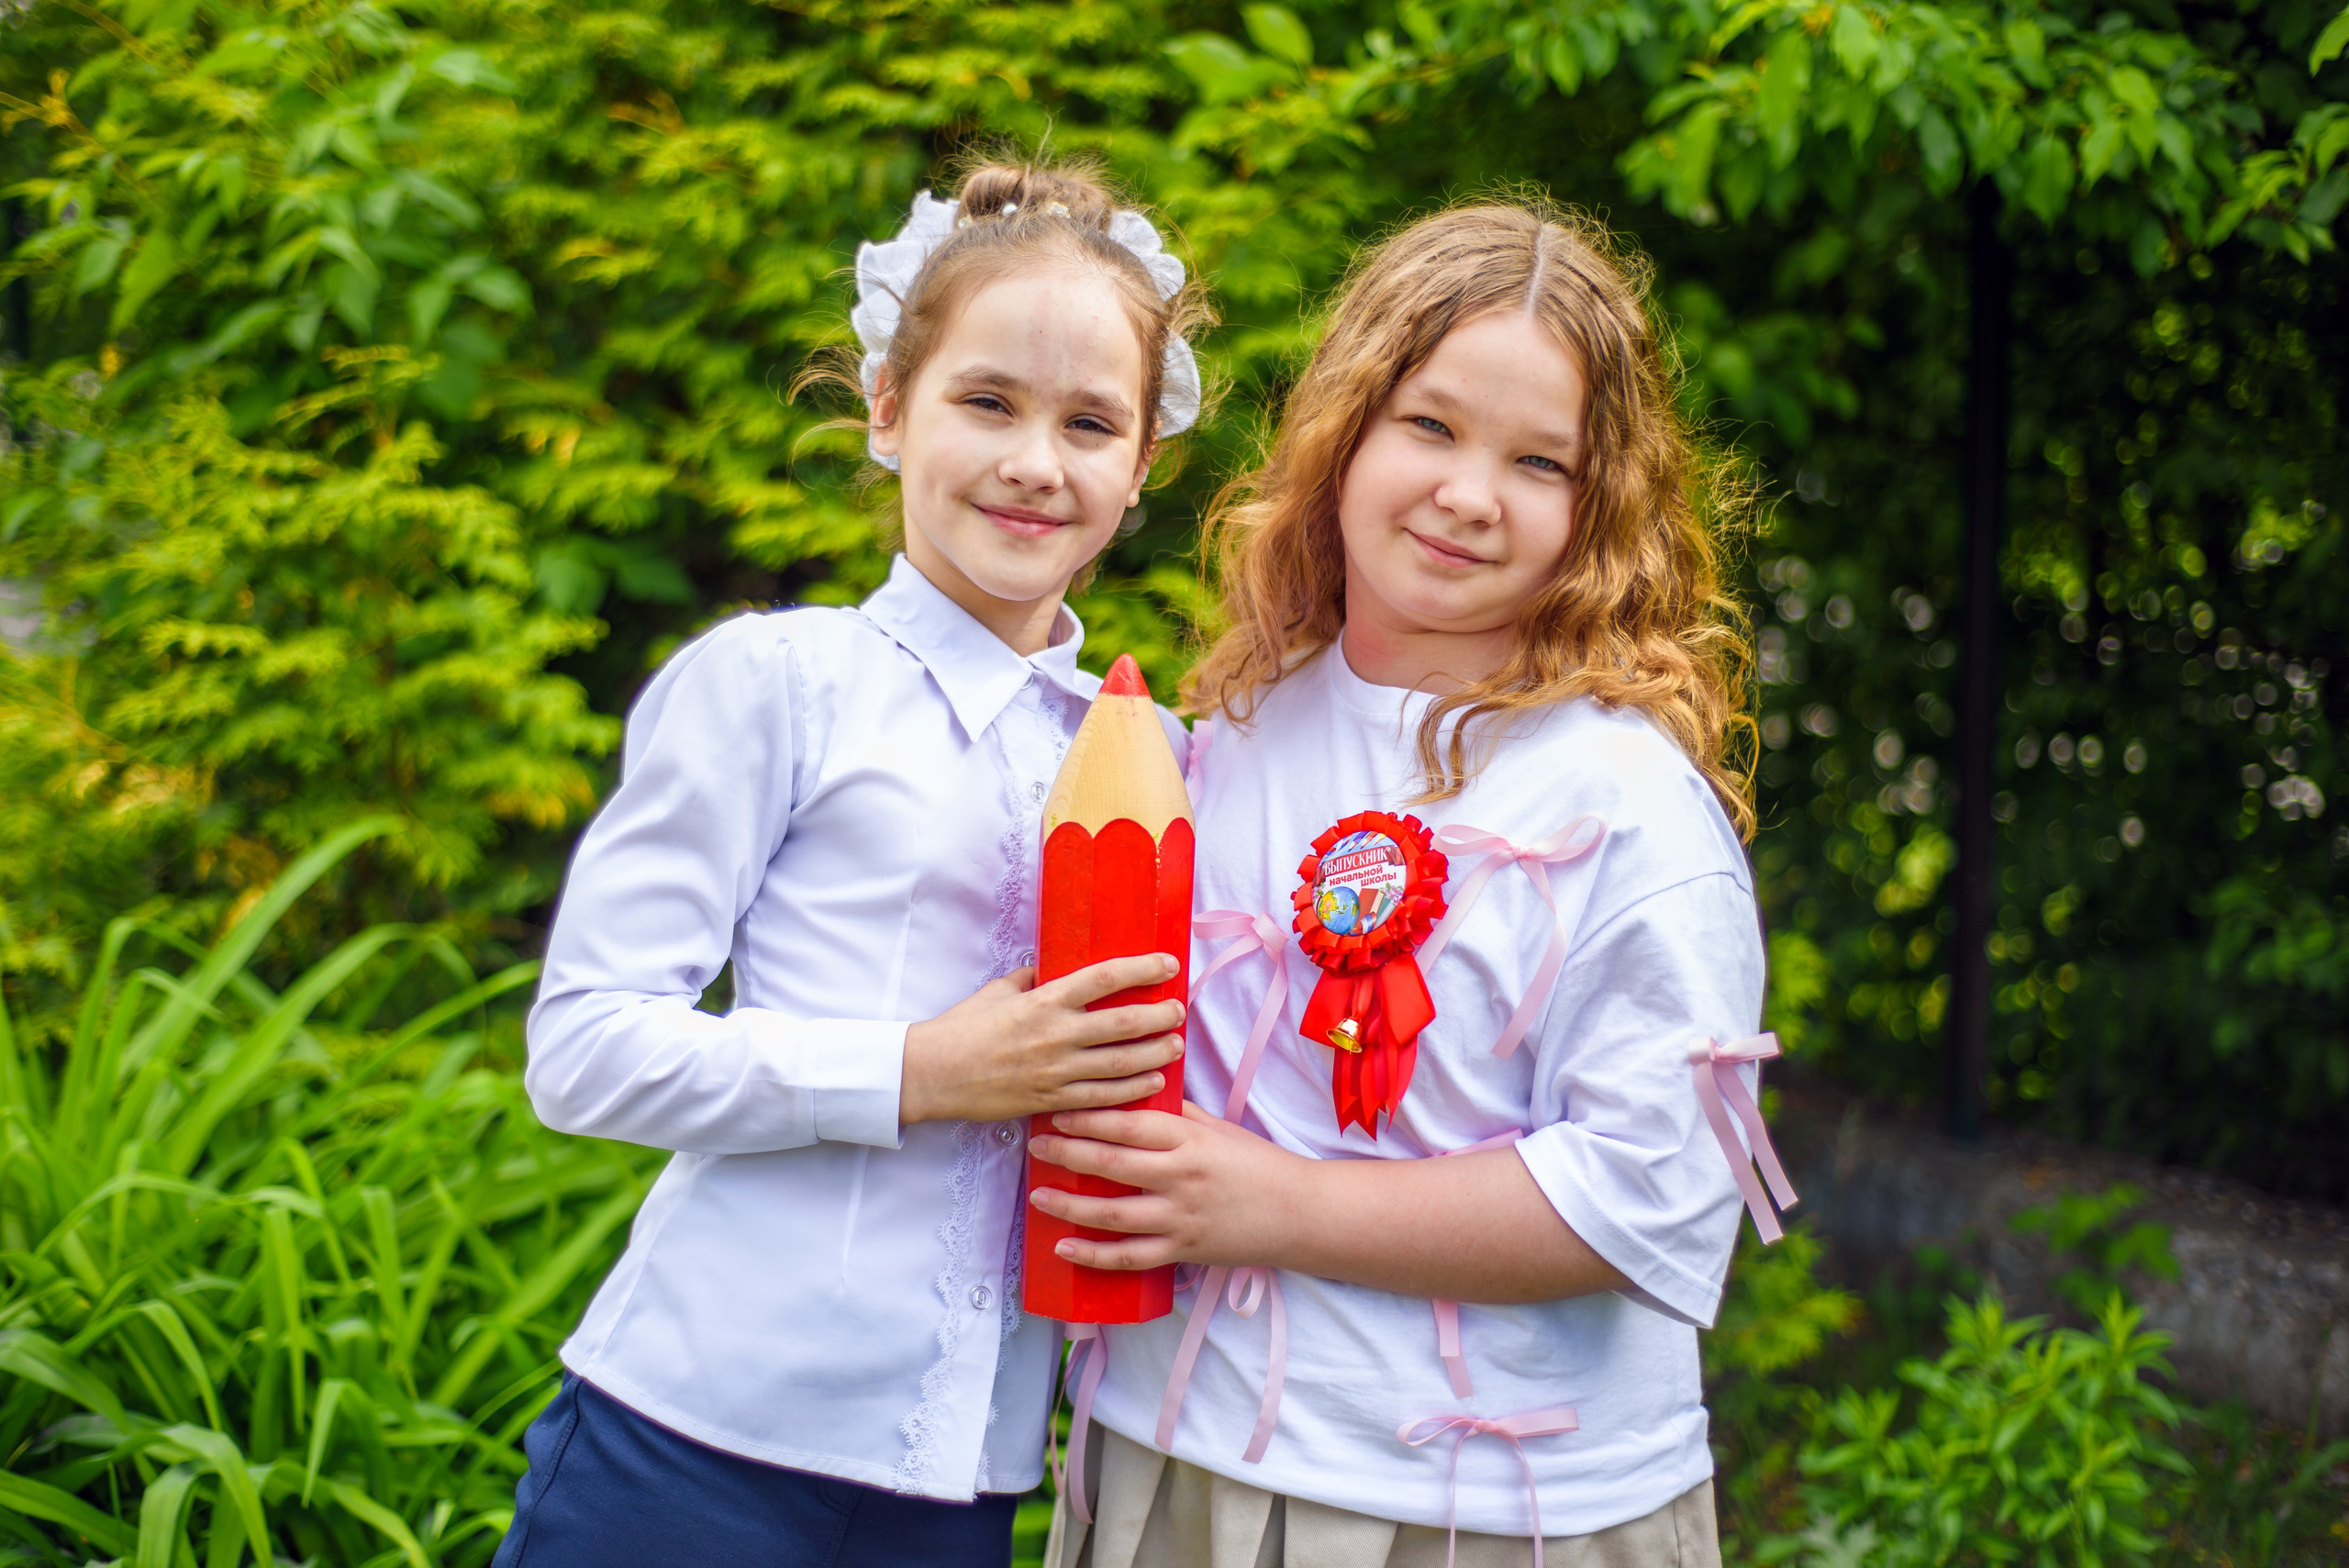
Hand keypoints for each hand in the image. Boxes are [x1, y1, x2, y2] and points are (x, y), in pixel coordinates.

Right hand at [899, 954, 1185, 1124]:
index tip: (1168, 964)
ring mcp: (1055, 1070)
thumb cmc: (963, 1027)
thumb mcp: (999, 990)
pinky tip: (1153, 1081)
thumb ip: (1032, 979)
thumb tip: (1053, 968)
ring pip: (1120, 1063)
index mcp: (1044, 1000)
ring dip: (1155, 1053)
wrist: (934, 1073)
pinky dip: (1132, 1090)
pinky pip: (1102, 1097)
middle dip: (1159, 1016)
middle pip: (1122, 1023)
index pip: (1104, 978)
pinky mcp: (1051, 1099)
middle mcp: (1055, 1034)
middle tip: (1179, 1010)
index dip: (1142, 969)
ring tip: (1175, 1044)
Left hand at [1026, 1102, 1307, 1270]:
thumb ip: (1177, 1113)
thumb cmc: (1257, 1164)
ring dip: (1068, 1205)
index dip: (1088, 1118)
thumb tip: (1135, 1090)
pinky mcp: (1182, 1251)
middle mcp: (1182, 1178)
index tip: (1057, 1111)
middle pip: (1111, 1165)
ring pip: (1112, 1214)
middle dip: (1067, 1154)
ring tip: (1037, 1197)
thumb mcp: (1219, 1128)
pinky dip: (1092, 1255)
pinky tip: (1064, 1247)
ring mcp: (1180, 1217)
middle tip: (1035, 1146)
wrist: (1298, 1214)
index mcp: (1190, 1141)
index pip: (1129, 1125)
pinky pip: (1128, 1257)